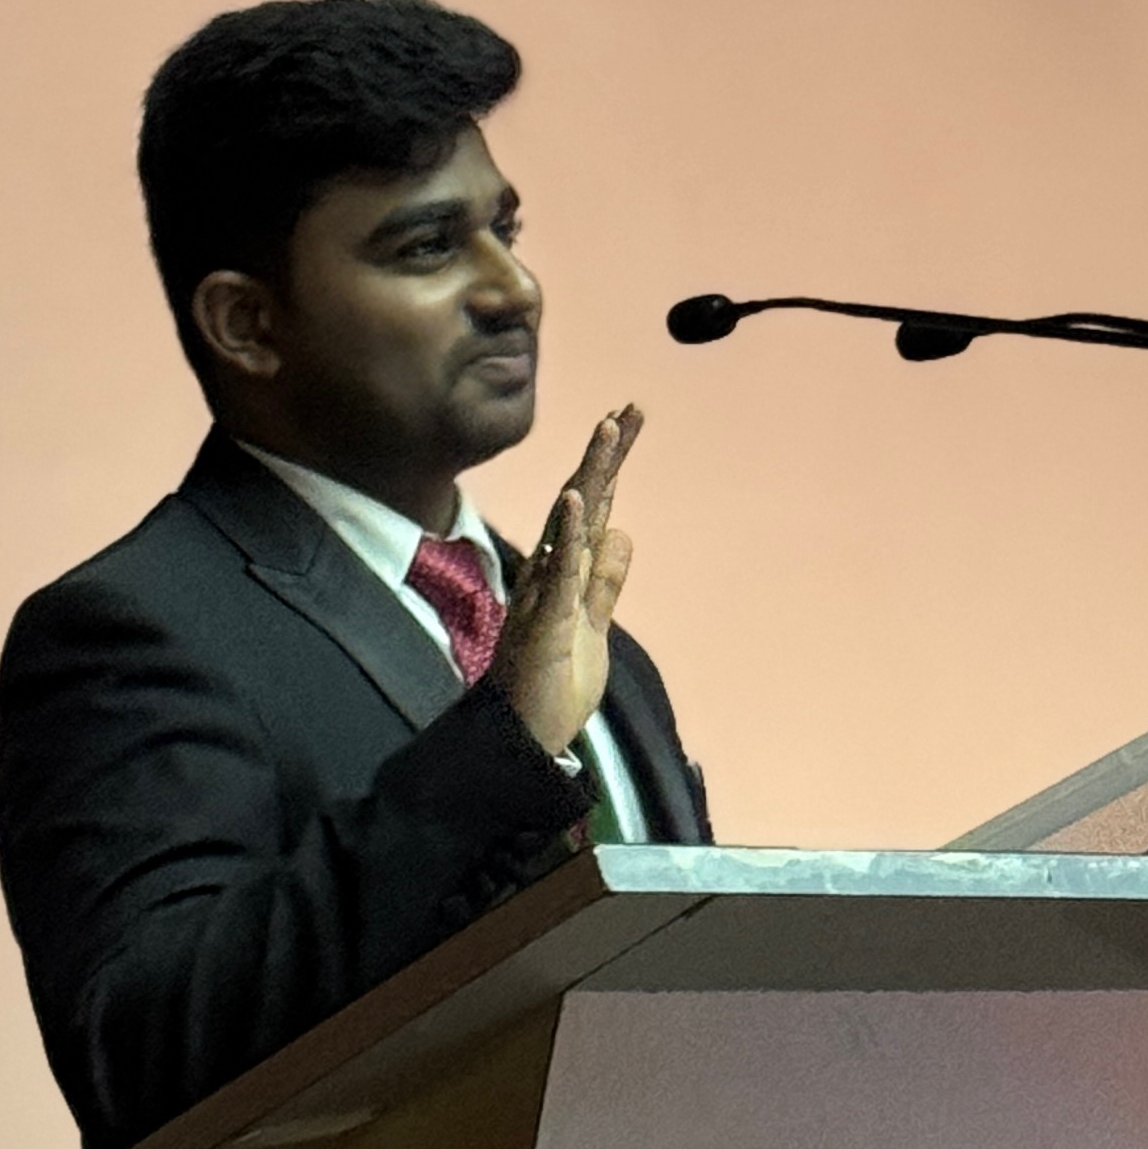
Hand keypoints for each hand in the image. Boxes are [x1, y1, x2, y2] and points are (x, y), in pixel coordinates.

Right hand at [487, 406, 638, 759]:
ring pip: (569, 524)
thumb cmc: (551, 684)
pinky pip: (558, 572)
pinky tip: (579, 498)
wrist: (521, 738)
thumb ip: (605, 582)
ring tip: (607, 430)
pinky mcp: (545, 622)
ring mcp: (545, 594)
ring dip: (589, 475)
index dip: (610, 466)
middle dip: (604, 455)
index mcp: (564, 573)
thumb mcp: (592, 625)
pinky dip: (570, 534)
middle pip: (580, 502)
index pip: (592, 509)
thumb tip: (623, 533)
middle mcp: (550, 573)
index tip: (626, 421)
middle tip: (626, 410)